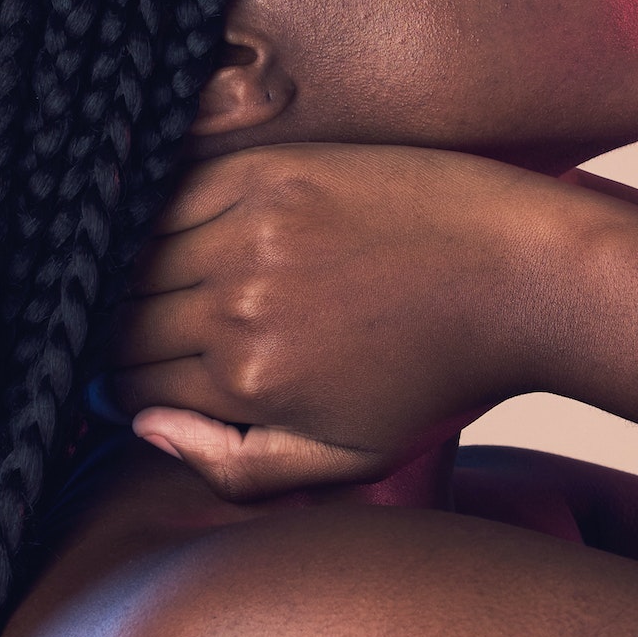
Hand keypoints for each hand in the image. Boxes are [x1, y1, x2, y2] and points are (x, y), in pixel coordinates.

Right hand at [108, 143, 569, 498]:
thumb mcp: (350, 459)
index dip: (123, 388)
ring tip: (154, 282)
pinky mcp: (271, 169)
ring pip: (130, 255)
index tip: (139, 377)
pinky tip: (173, 227)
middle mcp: (237, 303)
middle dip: (115, 335)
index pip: (128, 386)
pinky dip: (153, 211)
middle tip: (140, 332)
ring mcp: (251, 226)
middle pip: (117, 322)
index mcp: (250, 382)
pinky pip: (171, 189)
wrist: (523, 279)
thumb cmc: (441, 379)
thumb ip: (235, 466)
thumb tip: (141, 425)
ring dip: (127, 274)